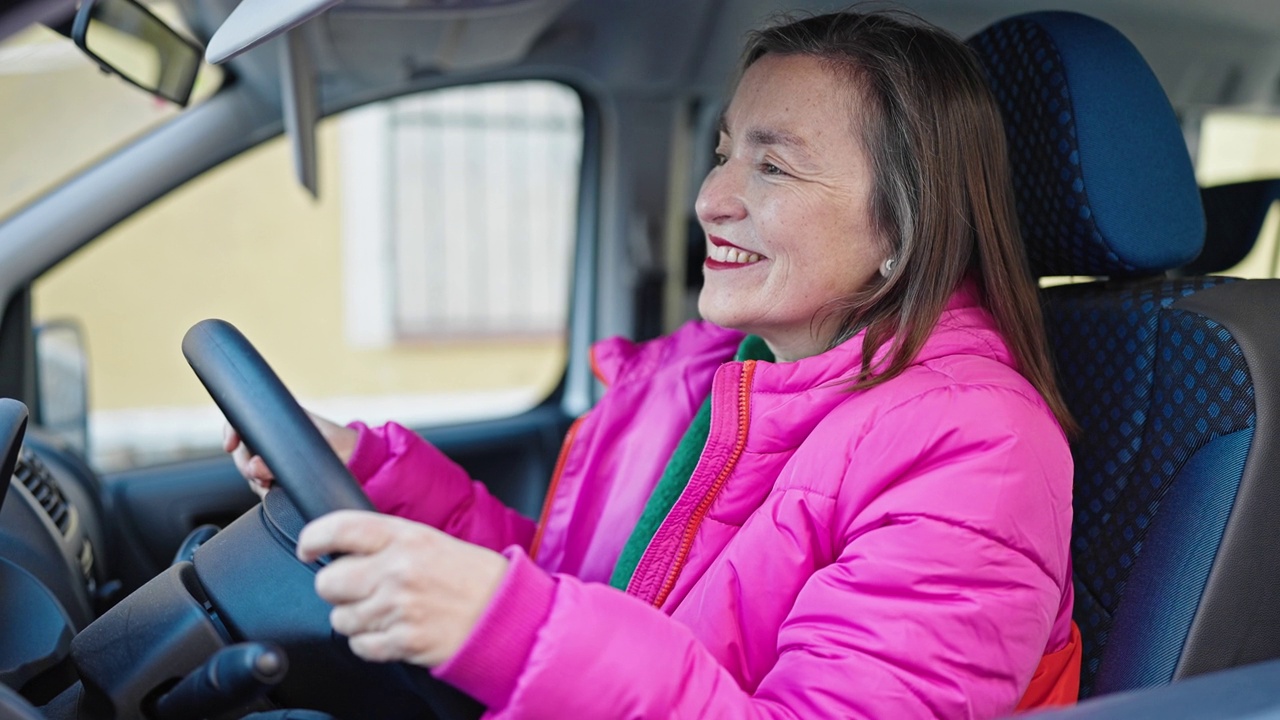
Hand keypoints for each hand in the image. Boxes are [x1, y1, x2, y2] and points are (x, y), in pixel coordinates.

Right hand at [223, 411, 358, 497]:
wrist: (362, 462)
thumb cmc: (345, 447)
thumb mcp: (317, 451)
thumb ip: (285, 459)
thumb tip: (254, 468)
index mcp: (283, 419)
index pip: (246, 417)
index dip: (232, 429)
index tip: (230, 445)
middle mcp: (277, 434)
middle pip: (242, 446)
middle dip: (244, 464)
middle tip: (259, 478)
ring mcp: (278, 453)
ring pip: (249, 466)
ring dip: (254, 479)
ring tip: (269, 486)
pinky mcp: (282, 471)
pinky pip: (261, 480)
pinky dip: (263, 488)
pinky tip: (274, 491)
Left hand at [296, 511, 507, 667]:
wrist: (507, 614)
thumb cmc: (473, 577)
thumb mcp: (432, 540)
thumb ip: (387, 541)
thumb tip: (343, 549)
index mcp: (405, 537)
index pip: (339, 528)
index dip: (313, 538)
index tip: (308, 549)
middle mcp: (397, 570)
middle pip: (328, 581)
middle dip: (337, 588)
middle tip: (357, 588)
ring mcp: (398, 608)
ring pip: (340, 618)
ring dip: (354, 618)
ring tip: (383, 612)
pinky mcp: (402, 641)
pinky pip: (359, 645)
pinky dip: (368, 642)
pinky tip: (391, 631)